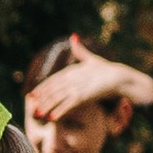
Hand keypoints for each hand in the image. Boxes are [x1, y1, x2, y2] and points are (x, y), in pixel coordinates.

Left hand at [26, 41, 152, 125]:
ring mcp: (77, 87)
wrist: (120, 77)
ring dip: (47, 106)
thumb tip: (73, 35)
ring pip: (57, 98)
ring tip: (38, 114)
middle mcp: (72, 78)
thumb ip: (80, 50)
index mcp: (72, 70)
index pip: (53, 79)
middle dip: (41, 98)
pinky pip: (69, 104)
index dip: (42, 87)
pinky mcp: (84, 95)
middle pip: (52, 89)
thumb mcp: (91, 59)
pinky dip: (60, 111)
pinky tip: (53, 118)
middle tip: (31, 106)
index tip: (32, 94)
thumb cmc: (106, 69)